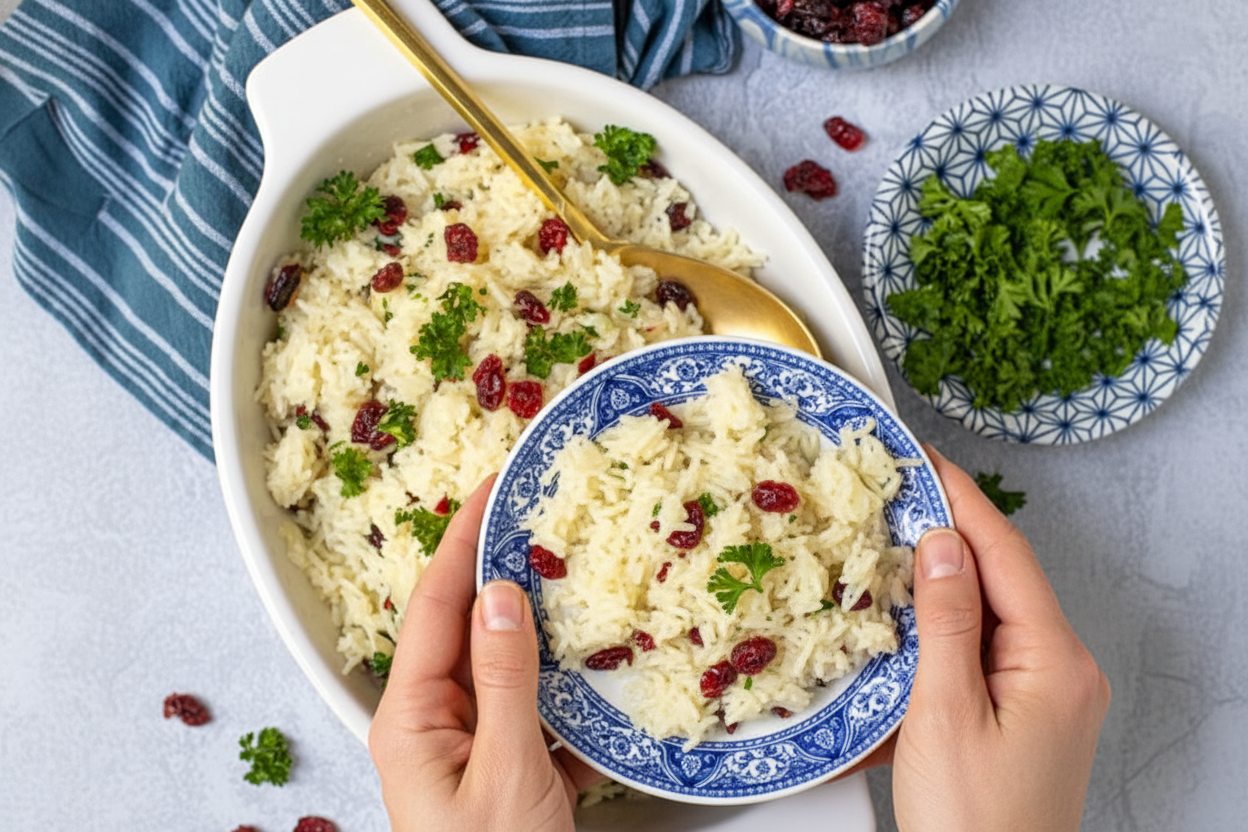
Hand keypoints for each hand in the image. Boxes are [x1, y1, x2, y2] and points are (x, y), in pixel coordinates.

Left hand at [369, 476, 601, 831]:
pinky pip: (534, 701)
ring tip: (569, 566)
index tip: (491, 488)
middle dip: (499, 566)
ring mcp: (472, 744)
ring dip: (537, 618)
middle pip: (464, 625)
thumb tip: (498, 592)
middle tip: (535, 512)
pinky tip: (593, 655)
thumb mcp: (506, 772)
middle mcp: (434, 724)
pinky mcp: (509, 764)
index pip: (434, 605)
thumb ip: (504, 679)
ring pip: (504, 661)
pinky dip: (563, 675)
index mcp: (411, 720)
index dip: (461, 540)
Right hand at [888, 449, 1110, 831]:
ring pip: (992, 608)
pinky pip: (986, 643)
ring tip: (895, 537)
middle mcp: (1062, 669)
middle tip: (897, 489)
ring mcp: (1047, 690)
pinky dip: (947, 620)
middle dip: (950, 529)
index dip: (962, 499)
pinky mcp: (1025, 709)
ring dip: (944, 575)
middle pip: (1003, 575)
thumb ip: (947, 623)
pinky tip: (911, 610)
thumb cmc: (971, 821)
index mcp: (1055, 662)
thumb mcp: (946, 715)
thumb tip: (944, 544)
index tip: (923, 457)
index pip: (1004, 555)